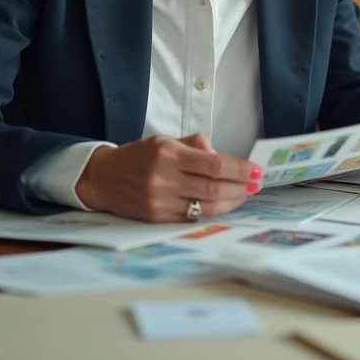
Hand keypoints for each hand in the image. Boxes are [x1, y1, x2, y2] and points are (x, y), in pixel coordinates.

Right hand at [75, 133, 261, 221]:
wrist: (103, 178)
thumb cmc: (138, 157)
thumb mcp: (166, 141)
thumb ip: (196, 146)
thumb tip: (223, 158)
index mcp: (168, 155)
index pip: (214, 164)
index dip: (240, 170)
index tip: (256, 170)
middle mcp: (164, 179)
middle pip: (214, 187)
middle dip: (241, 187)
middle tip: (256, 184)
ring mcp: (160, 202)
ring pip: (206, 206)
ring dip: (231, 201)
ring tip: (244, 194)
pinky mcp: (157, 218)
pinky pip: (193, 216)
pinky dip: (212, 210)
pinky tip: (224, 204)